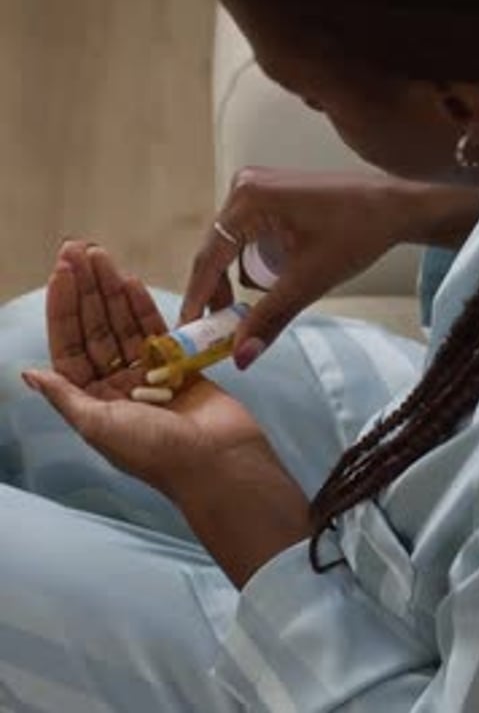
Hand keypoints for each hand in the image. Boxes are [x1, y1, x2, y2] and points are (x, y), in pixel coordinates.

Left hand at [22, 242, 309, 585]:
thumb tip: (28, 372)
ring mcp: (148, 374)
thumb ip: (64, 395)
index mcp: (92, 401)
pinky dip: (143, 306)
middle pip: (95, 328)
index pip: (69, 345)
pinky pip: (156, 331)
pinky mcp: (178, 367)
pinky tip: (130, 281)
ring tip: (101, 255)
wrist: (217, 462)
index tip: (61, 273)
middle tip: (78, 250)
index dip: (63, 307)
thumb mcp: (98, 425)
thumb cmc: (156, 452)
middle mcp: (116, 386)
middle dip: (86, 289)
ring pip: (123, 324)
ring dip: (111, 289)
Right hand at [180, 168, 402, 366]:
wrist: (394, 207)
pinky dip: (246, 263)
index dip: (198, 298)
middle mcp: (244, 186)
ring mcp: (255, 186)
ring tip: (236, 315)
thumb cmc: (358, 233)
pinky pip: (243, 233)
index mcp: (248, 199)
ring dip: (231, 280)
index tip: (187, 331)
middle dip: (215, 292)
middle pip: (215, 250)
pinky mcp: (267, 192)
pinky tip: (255, 286)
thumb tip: (240, 357)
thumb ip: (268, 319)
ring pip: (228, 244)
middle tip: (214, 332)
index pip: (209, 257)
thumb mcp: (309, 281)